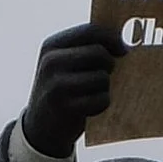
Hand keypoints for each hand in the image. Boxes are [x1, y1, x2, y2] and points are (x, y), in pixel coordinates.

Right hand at [21, 23, 124, 158]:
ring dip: (105, 88)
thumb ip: (85, 49)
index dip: (112, 38)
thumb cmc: (61, 92)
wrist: (39, 130)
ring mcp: (57, 85)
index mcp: (51, 46)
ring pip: (102, 78)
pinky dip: (102, 105)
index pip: (90, 31)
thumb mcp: (63, 65)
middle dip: (110, 65)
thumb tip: (122, 42)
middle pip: (99, 53)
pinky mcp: (66, 107)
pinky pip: (101, 100)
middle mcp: (51, 62)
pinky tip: (90, 109)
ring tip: (93, 95)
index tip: (123, 49)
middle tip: (107, 76)